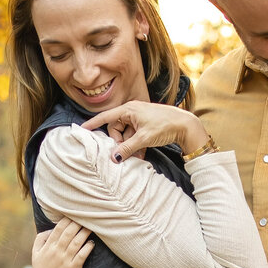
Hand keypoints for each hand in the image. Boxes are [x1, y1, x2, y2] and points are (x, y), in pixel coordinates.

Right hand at [29, 220, 92, 267]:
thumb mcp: (35, 254)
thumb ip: (40, 239)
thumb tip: (50, 229)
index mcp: (48, 247)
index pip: (58, 229)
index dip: (67, 219)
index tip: (74, 214)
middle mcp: (57, 252)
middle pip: (69, 233)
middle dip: (78, 223)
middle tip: (86, 217)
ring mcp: (65, 260)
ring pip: (77, 242)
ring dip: (85, 232)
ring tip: (91, 226)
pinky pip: (82, 255)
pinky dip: (88, 247)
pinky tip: (91, 242)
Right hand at [82, 99, 208, 161]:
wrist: (186, 125)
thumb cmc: (166, 126)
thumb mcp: (144, 138)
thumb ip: (128, 148)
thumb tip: (113, 157)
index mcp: (129, 110)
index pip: (105, 117)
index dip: (93, 124)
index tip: (81, 129)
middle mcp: (132, 111)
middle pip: (116, 129)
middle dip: (120, 142)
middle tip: (127, 153)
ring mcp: (139, 118)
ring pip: (126, 135)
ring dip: (129, 146)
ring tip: (138, 156)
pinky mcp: (145, 125)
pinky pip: (134, 136)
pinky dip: (136, 145)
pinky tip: (142, 154)